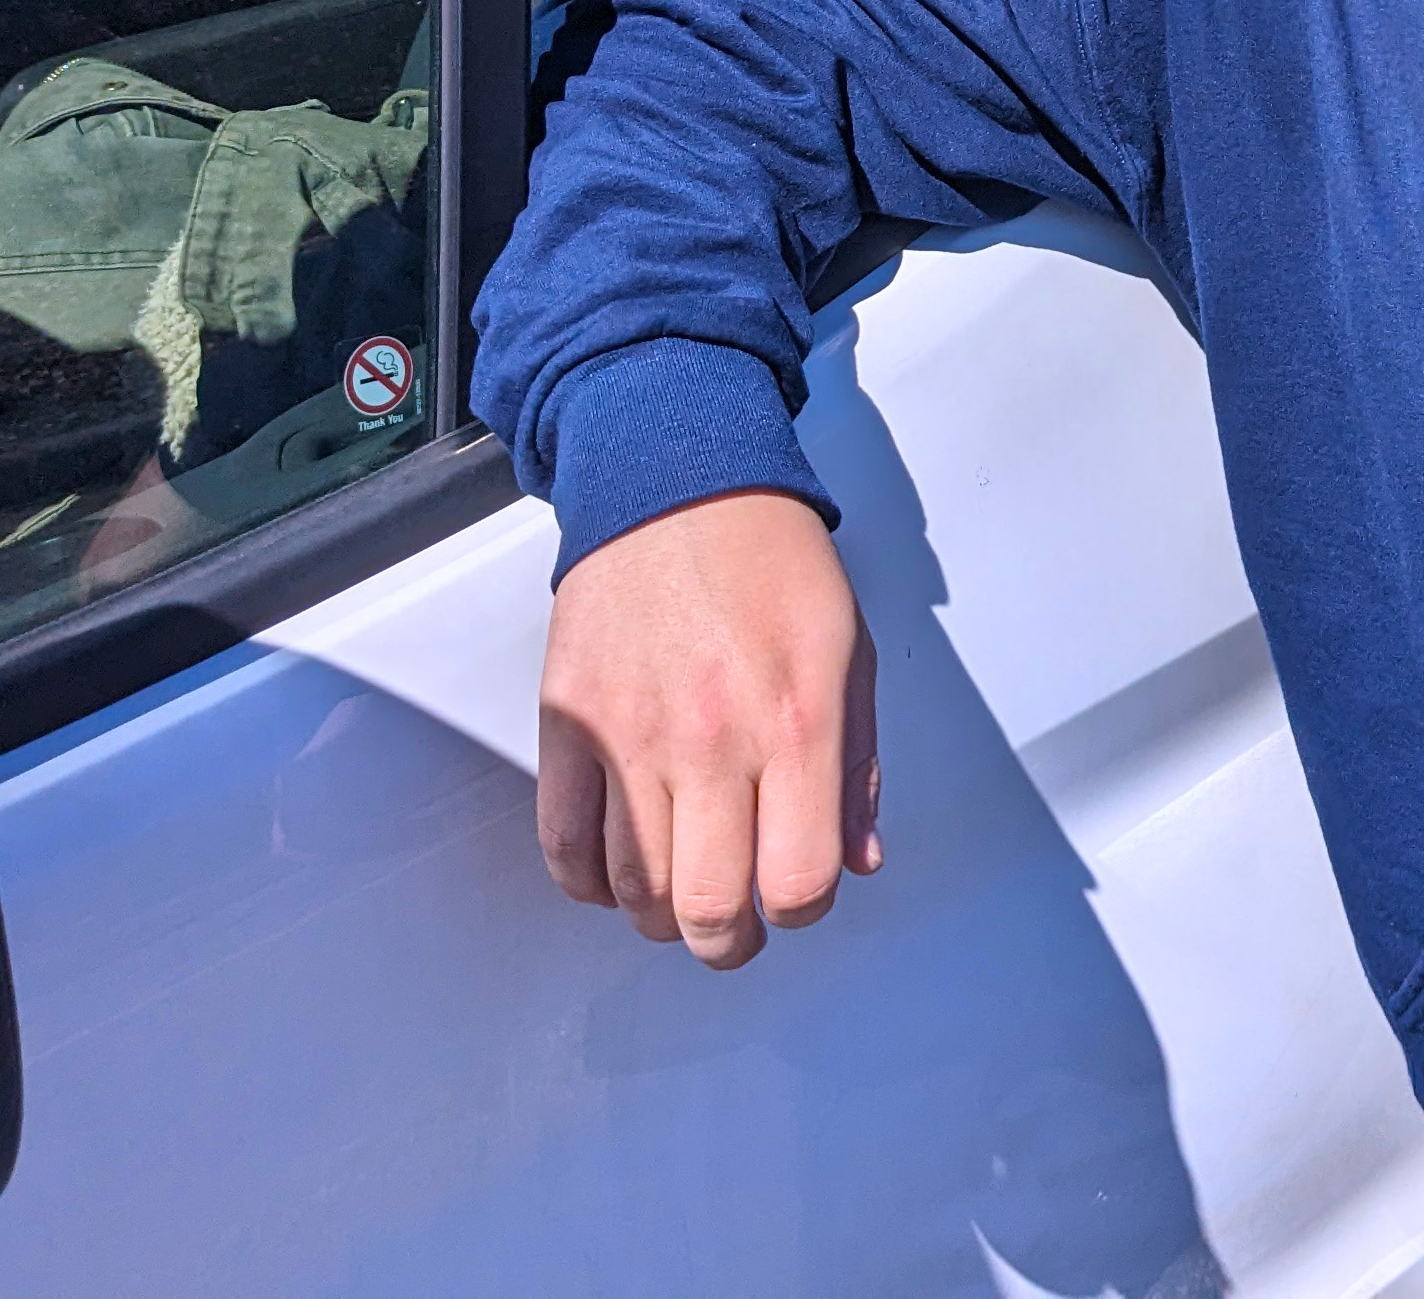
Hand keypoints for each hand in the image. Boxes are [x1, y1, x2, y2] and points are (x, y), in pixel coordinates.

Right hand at [536, 490, 880, 968]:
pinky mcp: (567, 724)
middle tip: (736, 927)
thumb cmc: (772, 564)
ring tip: (682, 892)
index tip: (798, 891)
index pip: (800, 880)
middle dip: (730, 942)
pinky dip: (591, 884)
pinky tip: (620, 873)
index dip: (804, 908)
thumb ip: (856, 766)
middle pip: (710, 908)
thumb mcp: (850, 652)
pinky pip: (564, 846)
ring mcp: (630, 735)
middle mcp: (712, 739)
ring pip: (635, 891)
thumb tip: (858, 860)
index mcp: (798, 722)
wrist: (675, 483)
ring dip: (663, 916)